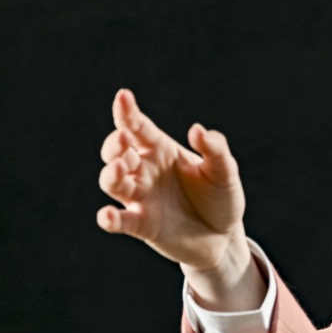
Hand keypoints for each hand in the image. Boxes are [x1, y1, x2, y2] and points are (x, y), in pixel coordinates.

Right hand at [96, 89, 244, 271]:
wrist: (223, 236)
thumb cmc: (220, 197)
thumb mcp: (225, 171)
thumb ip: (215, 149)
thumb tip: (197, 130)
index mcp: (161, 150)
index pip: (138, 127)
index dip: (127, 112)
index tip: (123, 96)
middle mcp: (145, 171)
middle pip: (118, 152)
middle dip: (115, 144)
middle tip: (125, 139)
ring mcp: (141, 198)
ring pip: (113, 183)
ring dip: (111, 174)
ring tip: (121, 168)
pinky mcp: (143, 225)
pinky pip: (121, 221)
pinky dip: (110, 219)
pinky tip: (107, 216)